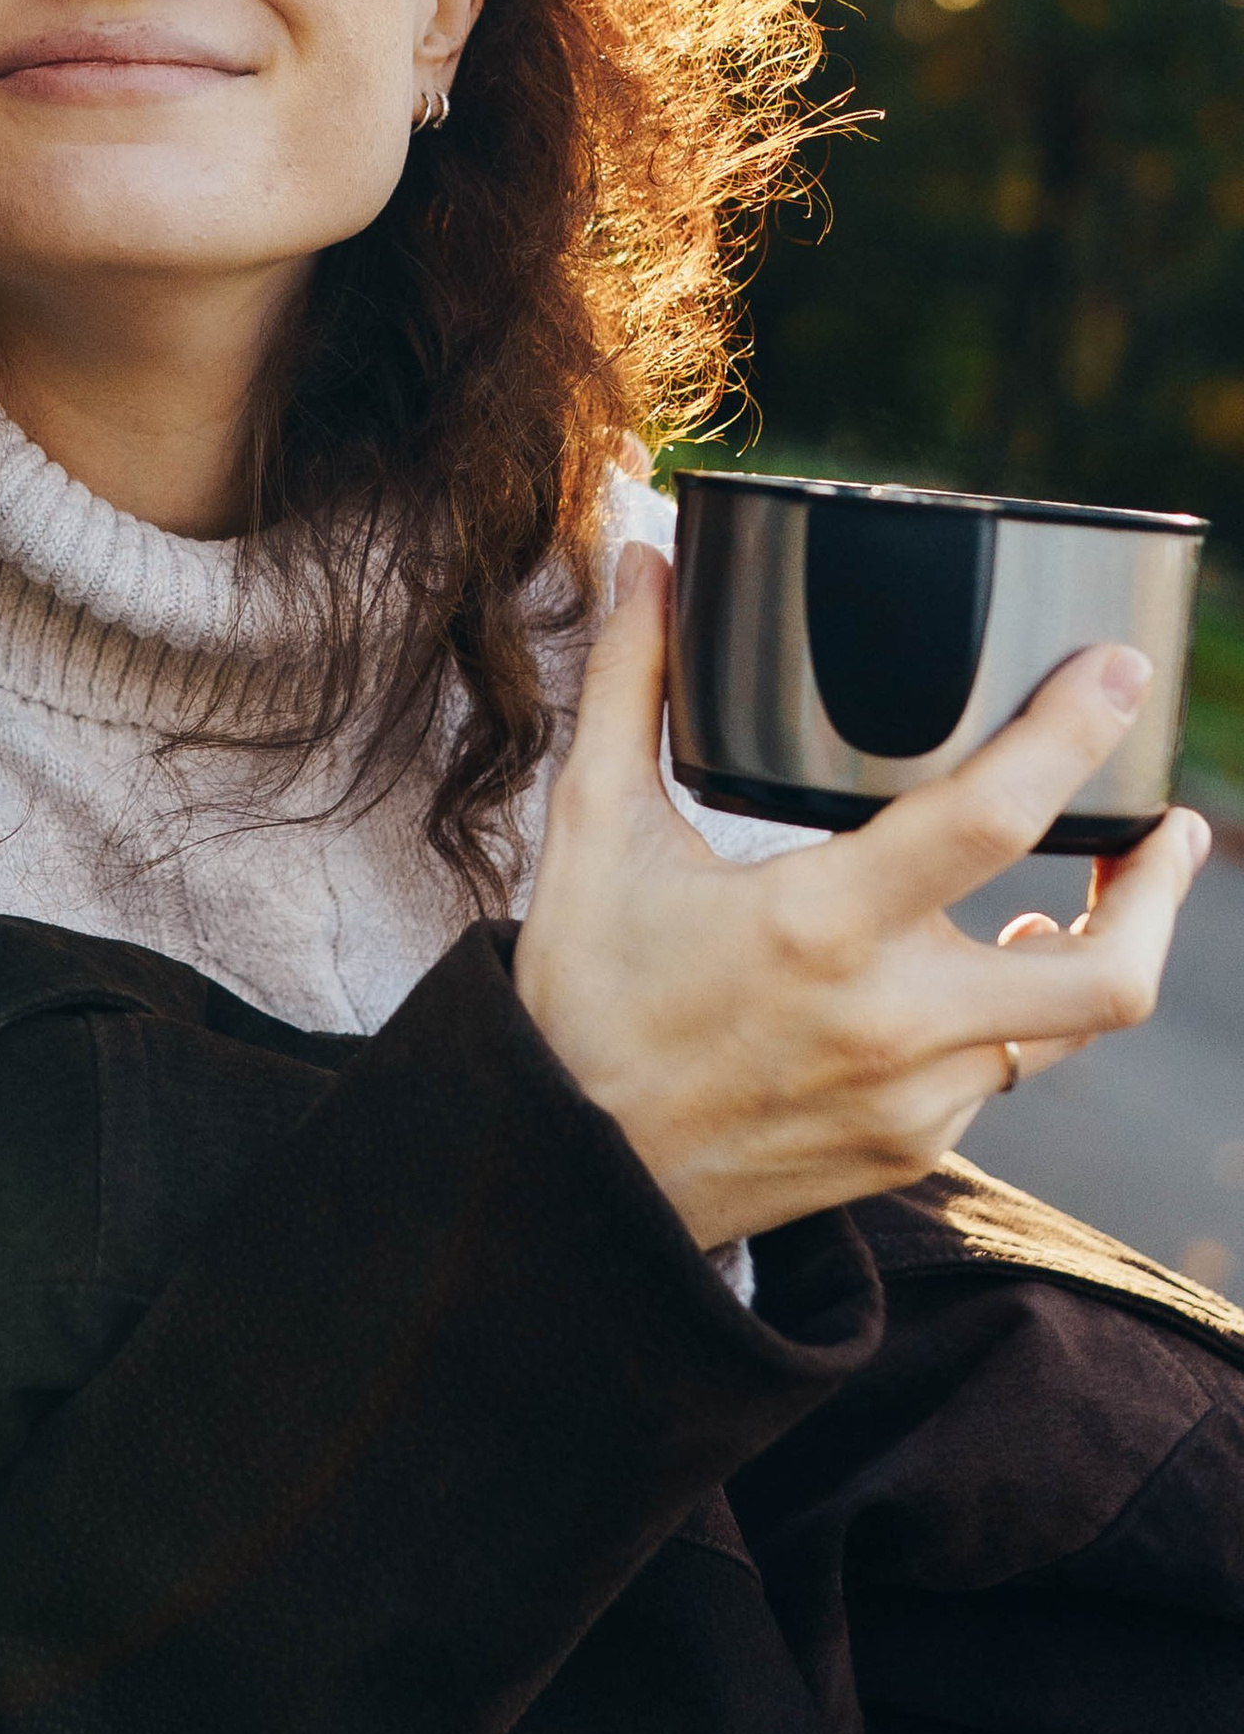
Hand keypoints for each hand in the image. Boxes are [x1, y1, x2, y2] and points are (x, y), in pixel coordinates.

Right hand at [512, 546, 1212, 1248]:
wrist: (566, 1174)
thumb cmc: (580, 990)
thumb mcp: (594, 826)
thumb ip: (630, 683)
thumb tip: (645, 559)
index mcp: (817, 925)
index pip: (994, 819)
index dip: (1074, 735)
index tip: (1121, 674)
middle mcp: (890, 1022)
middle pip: (1105, 973)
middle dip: (1159, 890)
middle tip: (1168, 821)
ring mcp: (914, 1100)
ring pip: (1060, 1026)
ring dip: (1088, 949)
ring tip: (1093, 885)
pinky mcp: (911, 1149)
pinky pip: (998, 1072)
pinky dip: (1005, 1011)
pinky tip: (972, 968)